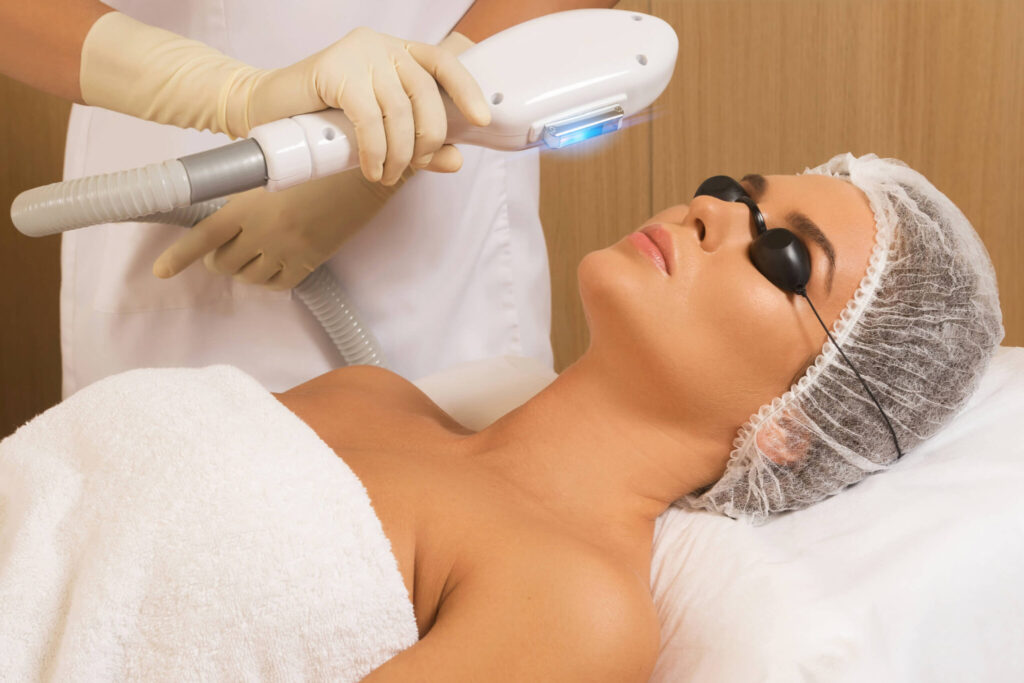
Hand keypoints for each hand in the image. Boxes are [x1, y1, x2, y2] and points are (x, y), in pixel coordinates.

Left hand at [152, 167, 404, 288]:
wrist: (363, 174)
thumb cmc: (318, 161)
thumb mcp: (274, 168)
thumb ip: (248, 188)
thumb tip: (228, 205)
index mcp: (250, 204)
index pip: (205, 236)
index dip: (179, 257)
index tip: (161, 271)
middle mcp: (265, 232)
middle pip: (223, 263)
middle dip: (218, 258)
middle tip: (225, 248)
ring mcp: (288, 250)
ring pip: (248, 278)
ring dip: (243, 269)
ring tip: (252, 253)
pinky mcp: (311, 262)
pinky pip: (277, 284)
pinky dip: (268, 279)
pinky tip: (273, 265)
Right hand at [246, 27, 489, 183]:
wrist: (264, 109)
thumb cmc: (323, 120)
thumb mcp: (378, 133)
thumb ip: (418, 144)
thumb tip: (456, 160)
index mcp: (398, 53)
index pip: (444, 64)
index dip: (467, 91)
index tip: (481, 120)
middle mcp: (382, 46)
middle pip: (427, 95)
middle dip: (426, 141)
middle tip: (410, 167)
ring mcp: (359, 54)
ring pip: (400, 111)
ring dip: (398, 154)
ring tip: (385, 175)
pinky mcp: (336, 68)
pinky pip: (370, 117)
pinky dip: (375, 151)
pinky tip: (371, 169)